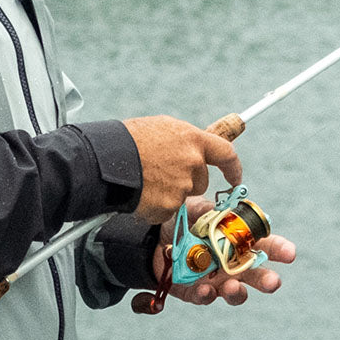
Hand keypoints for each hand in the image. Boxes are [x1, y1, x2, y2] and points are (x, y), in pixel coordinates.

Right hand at [122, 115, 241, 224]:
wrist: (104, 159)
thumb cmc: (126, 140)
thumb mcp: (160, 129)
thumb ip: (181, 141)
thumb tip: (190, 149)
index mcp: (192, 139)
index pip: (226, 153)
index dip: (233, 168)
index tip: (235, 178)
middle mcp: (192, 162)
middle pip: (200, 181)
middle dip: (186, 182)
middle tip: (160, 175)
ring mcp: (181, 185)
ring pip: (182, 197)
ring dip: (167, 194)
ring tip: (144, 181)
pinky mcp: (168, 205)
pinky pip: (166, 211)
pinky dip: (154, 206)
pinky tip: (140, 194)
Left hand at [157, 196, 295, 306]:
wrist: (149, 240)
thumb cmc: (179, 222)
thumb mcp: (191, 208)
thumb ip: (206, 209)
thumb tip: (221, 210)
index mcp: (237, 241)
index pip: (264, 245)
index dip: (278, 249)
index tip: (289, 253)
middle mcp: (231, 263)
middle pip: (255, 275)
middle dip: (266, 280)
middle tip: (273, 282)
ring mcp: (215, 280)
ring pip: (234, 292)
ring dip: (237, 292)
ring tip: (234, 287)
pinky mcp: (196, 292)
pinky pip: (205, 297)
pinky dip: (207, 296)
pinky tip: (205, 290)